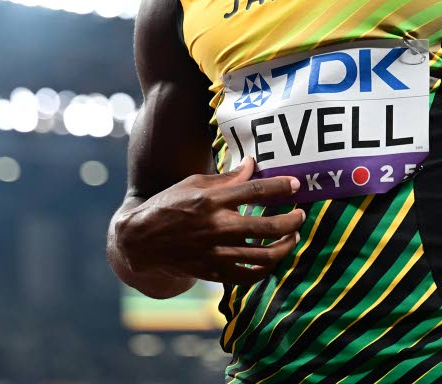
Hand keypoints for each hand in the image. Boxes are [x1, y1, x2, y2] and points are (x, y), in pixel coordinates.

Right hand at [118, 157, 306, 285]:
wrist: (142, 240)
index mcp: (211, 200)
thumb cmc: (168, 205)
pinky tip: (272, 259)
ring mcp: (215, 253)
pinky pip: (249, 276)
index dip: (280, 187)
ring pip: (264, 256)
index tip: (296, 185)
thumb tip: (253, 165)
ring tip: (292, 237)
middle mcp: (216, 227)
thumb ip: (226, 178)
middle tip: (300, 215)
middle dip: (291, 220)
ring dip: (285, 246)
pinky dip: (266, 269)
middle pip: (267, 226)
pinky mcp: (213, 273)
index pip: (255, 191)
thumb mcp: (193, 184)